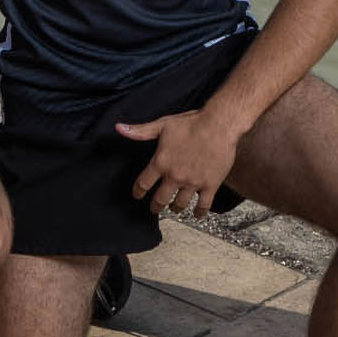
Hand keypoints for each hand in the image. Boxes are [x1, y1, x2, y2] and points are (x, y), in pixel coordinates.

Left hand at [119, 109, 239, 216]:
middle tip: (154, 209)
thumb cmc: (190, 123)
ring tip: (174, 208)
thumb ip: (140, 131)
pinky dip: (199, 212)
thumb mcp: (162, 125)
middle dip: (155, 206)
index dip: (138, 191)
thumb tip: (119, 128)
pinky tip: (196, 214)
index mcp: (161, 162)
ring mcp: (193, 182)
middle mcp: (175, 176)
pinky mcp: (210, 185)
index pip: (143, 183)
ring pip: (180, 204)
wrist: (218, 126)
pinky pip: (203, 205)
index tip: (137, 195)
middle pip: (160, 199)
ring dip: (175, 208)